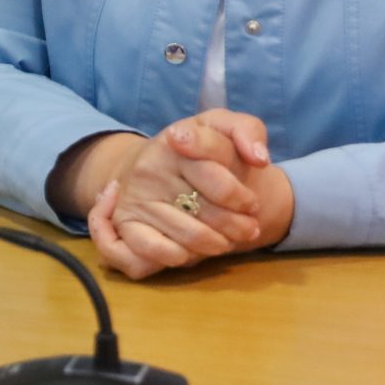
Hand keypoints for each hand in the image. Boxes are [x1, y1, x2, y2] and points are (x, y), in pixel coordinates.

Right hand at [85, 110, 292, 278]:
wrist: (152, 166)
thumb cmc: (199, 153)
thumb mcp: (223, 128)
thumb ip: (247, 130)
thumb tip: (259, 159)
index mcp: (176, 139)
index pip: (216, 175)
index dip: (240, 196)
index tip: (250, 203)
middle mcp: (150, 166)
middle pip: (208, 210)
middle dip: (237, 225)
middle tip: (248, 228)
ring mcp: (135, 196)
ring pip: (189, 236)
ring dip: (217, 244)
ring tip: (227, 240)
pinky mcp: (124, 222)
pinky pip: (156, 250)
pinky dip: (181, 257)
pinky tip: (192, 250)